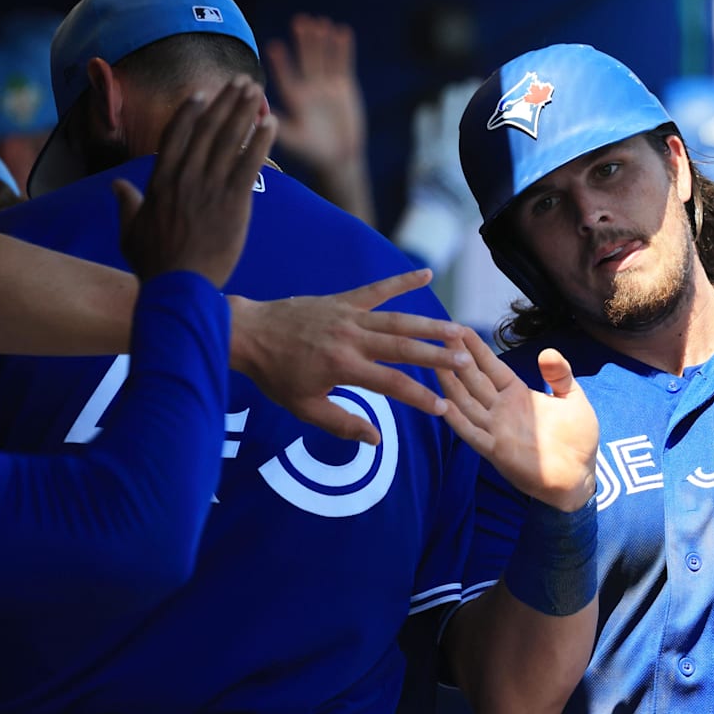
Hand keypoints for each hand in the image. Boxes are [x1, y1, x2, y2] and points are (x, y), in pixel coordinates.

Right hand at [114, 76, 275, 286]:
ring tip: (256, 91)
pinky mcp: (233, 201)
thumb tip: (115, 186)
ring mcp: (209, 187)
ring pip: (228, 139)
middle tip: (240, 81)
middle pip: (207, 129)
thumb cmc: (155, 264)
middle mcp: (184, 177)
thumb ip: (126, 204)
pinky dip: (261, 140)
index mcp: (160, 181)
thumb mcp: (130, 231)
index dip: (190, 112)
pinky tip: (271, 123)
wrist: (180, 286)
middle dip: (225, 102)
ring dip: (244, 111)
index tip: (202, 94)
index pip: (175, 135)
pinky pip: (250, 163)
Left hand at [229, 270, 471, 444]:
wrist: (248, 334)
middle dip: (436, 356)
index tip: (442, 407)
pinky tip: (427, 274)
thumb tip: (374, 440)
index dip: (419, 397)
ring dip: (429, 325)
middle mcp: (351, 338)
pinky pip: (377, 289)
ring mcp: (349, 315)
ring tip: (457, 330)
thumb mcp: (304, 407)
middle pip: (403, 348)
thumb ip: (341, 423)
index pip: (391, 384)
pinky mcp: (343, 300)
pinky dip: (402, 281)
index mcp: (343, 367)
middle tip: (465, 360)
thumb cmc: (275, 375)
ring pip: (397, 320)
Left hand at [268, 14, 366, 169]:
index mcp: (294, 99)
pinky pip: (343, 64)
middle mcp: (308, 88)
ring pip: (323, 57)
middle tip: (299, 22)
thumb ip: (281, 128)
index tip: (274, 47)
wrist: (338, 158)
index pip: (286, 76)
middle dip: (303, 42)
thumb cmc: (312, 153)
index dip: (281, 62)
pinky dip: (343, 49)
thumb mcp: (295, 142)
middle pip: (305, 60)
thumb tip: (259, 117)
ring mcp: (326, 86)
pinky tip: (342, 31)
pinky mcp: (343, 87)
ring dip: (321, 41)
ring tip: (319, 22)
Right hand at [438, 329, 597, 512]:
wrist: (580, 475)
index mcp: (517, 394)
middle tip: (440, 333)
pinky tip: (443, 403)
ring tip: (435, 361)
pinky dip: (457, 419)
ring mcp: (495, 429)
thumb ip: (560, 376)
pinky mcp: (495, 450)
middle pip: (474, 379)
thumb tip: (547, 352)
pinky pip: (472, 432)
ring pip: (466, 402)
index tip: (460, 328)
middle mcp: (501, 409)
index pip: (491, 367)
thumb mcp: (573, 399)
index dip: (476, 349)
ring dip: (451, 383)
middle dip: (458, 358)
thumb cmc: (577, 438)